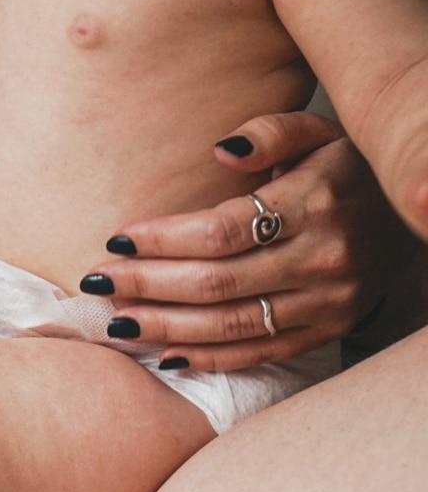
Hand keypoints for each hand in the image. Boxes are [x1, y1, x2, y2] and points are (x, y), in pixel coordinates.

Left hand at [83, 113, 417, 369]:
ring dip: (164, 326)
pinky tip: (162, 354)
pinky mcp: (327, 330)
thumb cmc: (345, 168)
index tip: (115, 239)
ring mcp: (326, 301)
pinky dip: (208, 359)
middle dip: (147, 285)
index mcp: (313, 204)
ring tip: (114, 322)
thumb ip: (269, 133)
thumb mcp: (319, 133)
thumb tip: (221, 151)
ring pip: (230, 324)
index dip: (163, 239)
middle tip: (96, 283)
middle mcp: (322, 258)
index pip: (221, 232)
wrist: (412, 212)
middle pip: (215, 282)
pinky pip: (259, 352)